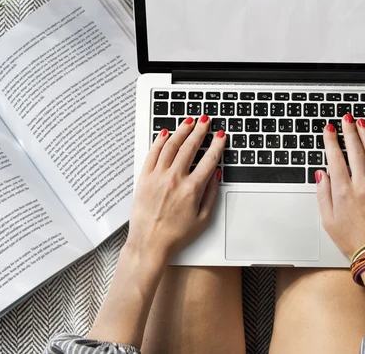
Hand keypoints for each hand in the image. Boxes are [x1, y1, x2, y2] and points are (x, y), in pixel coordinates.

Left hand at [126, 115, 225, 268]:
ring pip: (171, 146)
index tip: (221, 136)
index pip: (209, 159)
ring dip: (182, 131)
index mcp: (192, 189)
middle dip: (200, 130)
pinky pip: (153, 153)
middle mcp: (174, 179)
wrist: (149, 243)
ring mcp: (158, 177)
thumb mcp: (203, 218)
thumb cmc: (176, 235)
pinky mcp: (144, 178)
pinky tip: (166, 133)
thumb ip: (211, 194)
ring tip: (189, 121)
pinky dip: (160, 141)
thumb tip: (216, 174)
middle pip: (190, 147)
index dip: (217, 145)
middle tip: (205, 121)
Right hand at [315, 114, 364, 257]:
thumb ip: (323, 194)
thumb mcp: (328, 219)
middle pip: (356, 150)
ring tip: (362, 123)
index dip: (331, 140)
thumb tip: (321, 175)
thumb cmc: (352, 239)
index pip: (336, 158)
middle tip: (347, 118)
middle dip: (349, 131)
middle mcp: (362, 185)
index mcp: (343, 191)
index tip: (329, 129)